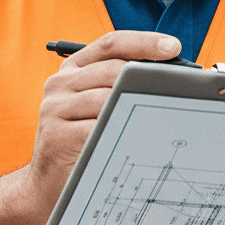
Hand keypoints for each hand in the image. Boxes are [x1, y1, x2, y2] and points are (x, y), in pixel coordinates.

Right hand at [28, 30, 182, 203]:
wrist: (48, 182)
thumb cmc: (83, 140)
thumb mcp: (98, 105)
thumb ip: (121, 85)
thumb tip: (169, 76)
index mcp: (73, 69)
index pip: (111, 43)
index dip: (144, 42)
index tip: (172, 47)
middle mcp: (60, 84)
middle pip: (113, 69)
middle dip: (147, 78)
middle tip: (176, 88)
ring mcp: (54, 108)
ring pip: (108, 98)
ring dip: (136, 106)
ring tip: (160, 116)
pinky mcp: (56, 135)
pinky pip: (98, 129)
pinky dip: (121, 131)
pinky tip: (138, 137)